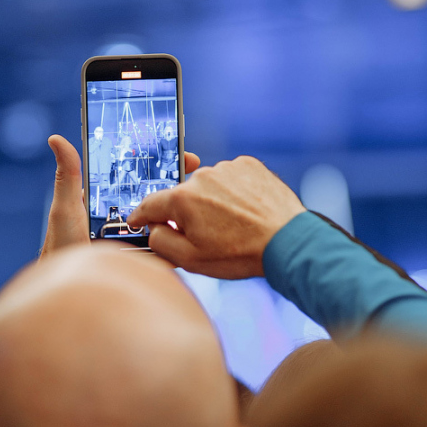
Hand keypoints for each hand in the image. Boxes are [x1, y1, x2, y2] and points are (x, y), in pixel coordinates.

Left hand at [40, 136, 201, 258]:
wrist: (75, 292)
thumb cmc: (63, 248)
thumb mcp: (66, 208)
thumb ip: (68, 176)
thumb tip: (56, 138)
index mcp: (112, 201)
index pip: (141, 177)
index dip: (162, 163)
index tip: (181, 152)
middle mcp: (129, 218)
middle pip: (159, 197)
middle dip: (179, 184)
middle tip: (195, 169)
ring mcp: (141, 240)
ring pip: (167, 221)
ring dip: (184, 212)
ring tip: (201, 198)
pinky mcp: (149, 261)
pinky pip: (170, 248)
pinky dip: (183, 240)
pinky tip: (198, 230)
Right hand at [127, 156, 304, 278]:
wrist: (287, 241)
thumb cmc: (240, 254)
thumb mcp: (191, 260)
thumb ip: (162, 242)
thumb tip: (154, 228)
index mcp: (183, 200)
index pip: (150, 204)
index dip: (141, 216)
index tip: (139, 221)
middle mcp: (202, 177)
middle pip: (183, 197)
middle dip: (188, 215)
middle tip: (206, 236)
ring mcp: (227, 169)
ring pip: (208, 187)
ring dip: (213, 202)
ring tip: (233, 225)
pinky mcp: (248, 166)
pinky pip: (230, 178)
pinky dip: (233, 192)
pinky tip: (245, 211)